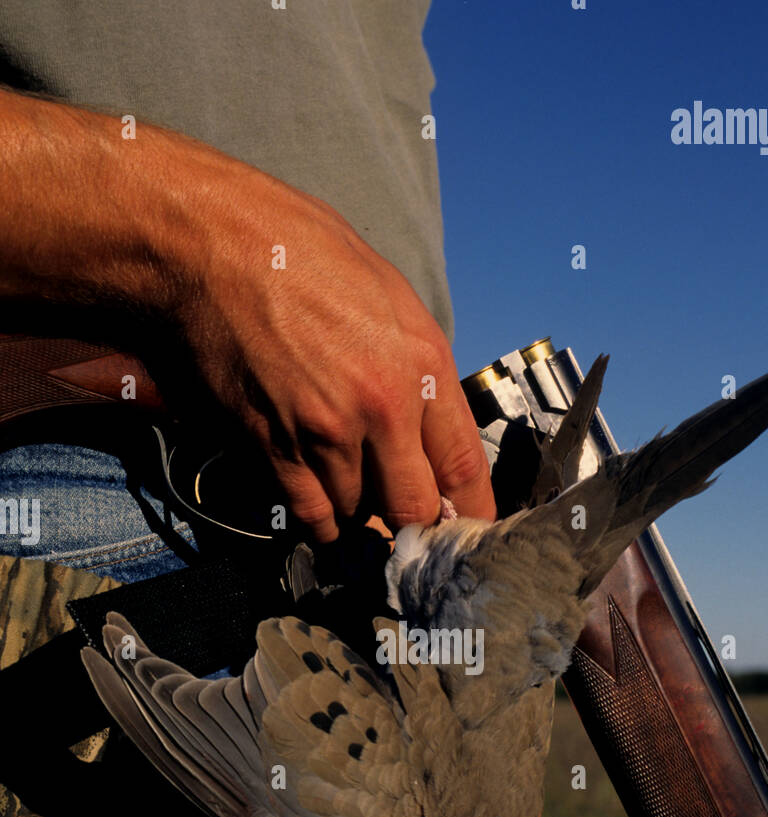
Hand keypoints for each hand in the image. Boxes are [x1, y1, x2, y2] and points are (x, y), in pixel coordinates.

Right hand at [172, 168, 495, 540]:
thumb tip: (430, 428)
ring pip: (357, 514)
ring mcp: (324, 432)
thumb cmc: (297, 251)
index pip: (463, 466)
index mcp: (421, 362)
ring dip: (358, 514)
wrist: (210, 245)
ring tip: (352, 494)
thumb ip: (416, 365)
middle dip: (412, 525)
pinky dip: (319, 523)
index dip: (469, 511)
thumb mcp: (387, 294)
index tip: (465, 530)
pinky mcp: (273, 447)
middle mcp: (380, 406)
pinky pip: (309, 513)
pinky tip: (323, 514)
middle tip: (408, 529)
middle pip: (412, 508)